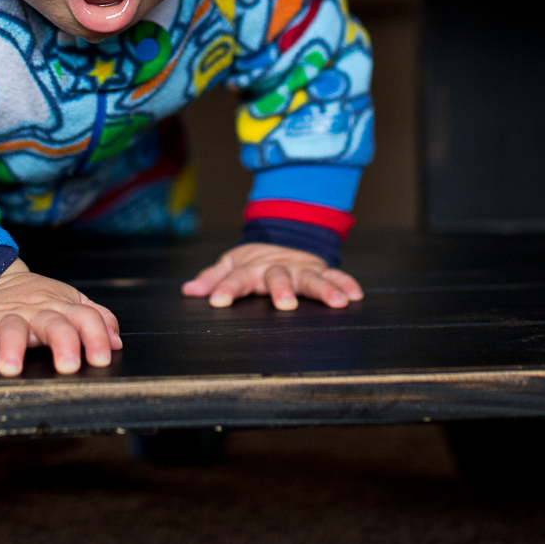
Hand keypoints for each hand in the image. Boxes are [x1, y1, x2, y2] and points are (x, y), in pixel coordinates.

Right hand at [0, 260, 122, 376]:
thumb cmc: (38, 299)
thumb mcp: (71, 303)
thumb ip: (96, 318)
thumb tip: (117, 341)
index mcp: (63, 308)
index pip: (86, 318)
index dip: (96, 336)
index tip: (102, 358)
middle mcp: (38, 311)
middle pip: (54, 324)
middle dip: (63, 343)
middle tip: (68, 365)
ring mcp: (10, 316)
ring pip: (13, 328)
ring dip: (13, 347)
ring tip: (12, 368)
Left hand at [181, 243, 364, 310]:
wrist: (282, 238)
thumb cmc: (253, 261)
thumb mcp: (230, 264)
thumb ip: (211, 277)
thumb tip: (188, 290)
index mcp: (252, 268)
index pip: (236, 277)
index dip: (226, 288)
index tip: (216, 301)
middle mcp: (277, 267)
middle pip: (278, 277)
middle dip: (282, 290)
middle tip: (285, 305)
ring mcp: (301, 268)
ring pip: (312, 278)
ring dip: (325, 289)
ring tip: (338, 303)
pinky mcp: (320, 269)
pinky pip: (336, 275)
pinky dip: (346, 283)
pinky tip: (356, 295)